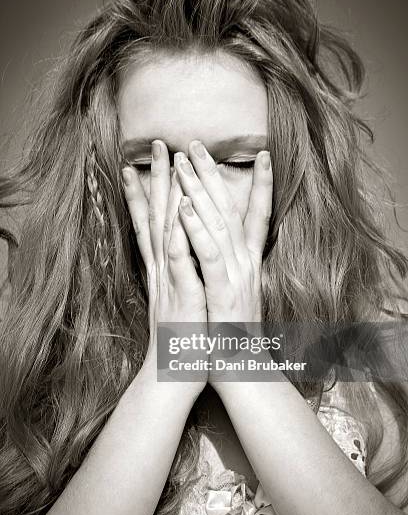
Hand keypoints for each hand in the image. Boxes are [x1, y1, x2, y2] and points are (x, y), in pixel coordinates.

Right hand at [122, 140, 208, 396]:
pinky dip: (178, 236)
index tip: (152, 161)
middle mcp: (165, 268)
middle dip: (158, 178)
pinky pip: (180, 263)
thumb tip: (184, 246)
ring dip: (165, 196)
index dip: (153, 189)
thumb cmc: (184, 335)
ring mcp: (171, 280)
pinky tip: (179, 213)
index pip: (157, 220)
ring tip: (167, 164)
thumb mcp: (183, 295)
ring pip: (165, 230)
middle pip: (158, 215)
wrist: (174, 373)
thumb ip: (181, 268)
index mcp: (167, 267)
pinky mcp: (182, 296)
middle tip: (156, 143)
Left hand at [174, 140, 272, 324]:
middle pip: (230, 210)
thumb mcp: (237, 294)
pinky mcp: (222, 294)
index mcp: (248, 264)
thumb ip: (234, 267)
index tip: (263, 154)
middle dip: (213, 175)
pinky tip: (186, 207)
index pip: (258, 216)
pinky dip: (198, 230)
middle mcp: (245, 264)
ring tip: (184, 161)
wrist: (241, 372)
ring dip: (201, 191)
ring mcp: (235, 277)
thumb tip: (226, 246)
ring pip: (217, 224)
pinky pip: (208, 255)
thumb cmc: (233, 333)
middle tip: (195, 143)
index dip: (263, 185)